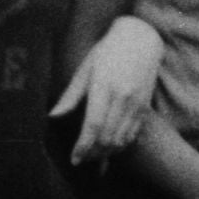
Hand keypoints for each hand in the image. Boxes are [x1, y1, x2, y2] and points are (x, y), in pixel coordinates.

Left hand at [52, 14, 162, 162]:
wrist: (140, 39)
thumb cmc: (106, 52)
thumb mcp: (85, 69)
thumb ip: (70, 96)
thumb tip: (53, 116)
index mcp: (102, 86)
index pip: (92, 125)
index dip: (83, 146)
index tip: (74, 159)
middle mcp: (121, 96)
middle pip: (106, 137)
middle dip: (93, 153)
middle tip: (82, 159)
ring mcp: (135, 102)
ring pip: (120, 139)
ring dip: (106, 152)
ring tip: (93, 156)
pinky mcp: (145, 106)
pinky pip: (132, 134)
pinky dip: (121, 145)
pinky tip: (110, 147)